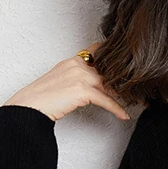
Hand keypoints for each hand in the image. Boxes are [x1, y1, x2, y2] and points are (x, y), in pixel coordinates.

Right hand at [1, 41, 130, 122]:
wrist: (28, 108)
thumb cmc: (41, 100)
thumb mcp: (59, 84)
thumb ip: (76, 82)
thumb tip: (90, 91)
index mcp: (71, 62)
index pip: (97, 52)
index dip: (112, 56)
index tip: (127, 62)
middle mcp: (76, 65)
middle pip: (107, 69)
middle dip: (124, 78)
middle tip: (139, 85)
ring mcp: (79, 76)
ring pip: (109, 83)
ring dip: (124, 94)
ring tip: (137, 100)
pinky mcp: (81, 90)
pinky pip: (106, 100)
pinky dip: (117, 109)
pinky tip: (123, 116)